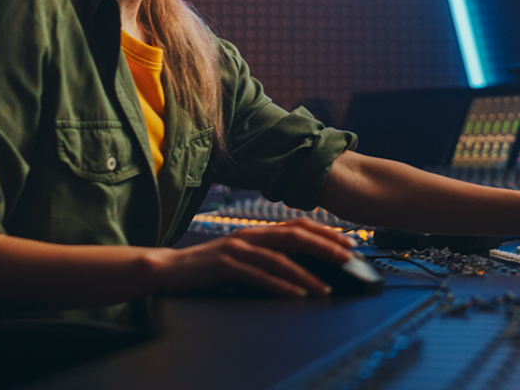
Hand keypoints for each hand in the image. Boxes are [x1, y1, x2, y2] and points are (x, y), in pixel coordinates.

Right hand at [155, 218, 355, 297]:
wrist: (170, 268)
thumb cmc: (210, 264)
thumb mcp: (243, 253)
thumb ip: (267, 253)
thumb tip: (302, 263)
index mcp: (257, 231)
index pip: (298, 225)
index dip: (325, 232)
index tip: (349, 241)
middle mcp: (251, 235)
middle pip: (295, 236)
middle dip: (325, 246)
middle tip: (348, 257)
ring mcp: (237, 249)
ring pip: (280, 259)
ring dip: (306, 274)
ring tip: (326, 289)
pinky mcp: (225, 265)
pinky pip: (258, 276)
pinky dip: (280, 286)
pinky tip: (296, 295)